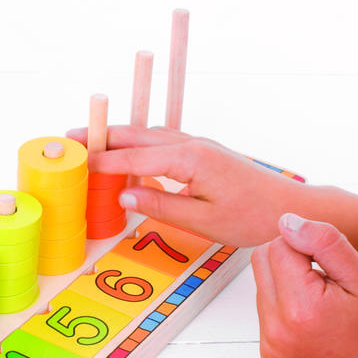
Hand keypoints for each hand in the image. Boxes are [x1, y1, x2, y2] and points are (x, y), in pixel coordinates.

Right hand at [66, 125, 306, 246]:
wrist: (289, 209)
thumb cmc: (253, 218)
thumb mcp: (203, 221)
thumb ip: (160, 206)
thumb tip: (125, 196)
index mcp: (189, 160)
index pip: (134, 158)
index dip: (102, 160)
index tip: (74, 161)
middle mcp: (192, 145)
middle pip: (137, 136)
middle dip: (102, 136)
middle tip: (68, 139)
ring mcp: (199, 145)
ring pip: (149, 135)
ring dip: (119, 138)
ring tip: (90, 142)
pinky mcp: (204, 152)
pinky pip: (162, 142)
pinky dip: (138, 145)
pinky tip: (128, 154)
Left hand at [253, 214, 357, 357]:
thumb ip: (323, 241)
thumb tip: (286, 221)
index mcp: (299, 307)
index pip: (278, 245)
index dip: (306, 246)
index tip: (332, 267)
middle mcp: (276, 330)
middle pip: (262, 262)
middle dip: (291, 261)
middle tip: (328, 282)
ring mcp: (270, 347)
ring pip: (263, 285)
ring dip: (288, 284)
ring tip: (324, 304)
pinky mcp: (270, 356)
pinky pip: (266, 312)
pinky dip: (286, 307)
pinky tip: (315, 320)